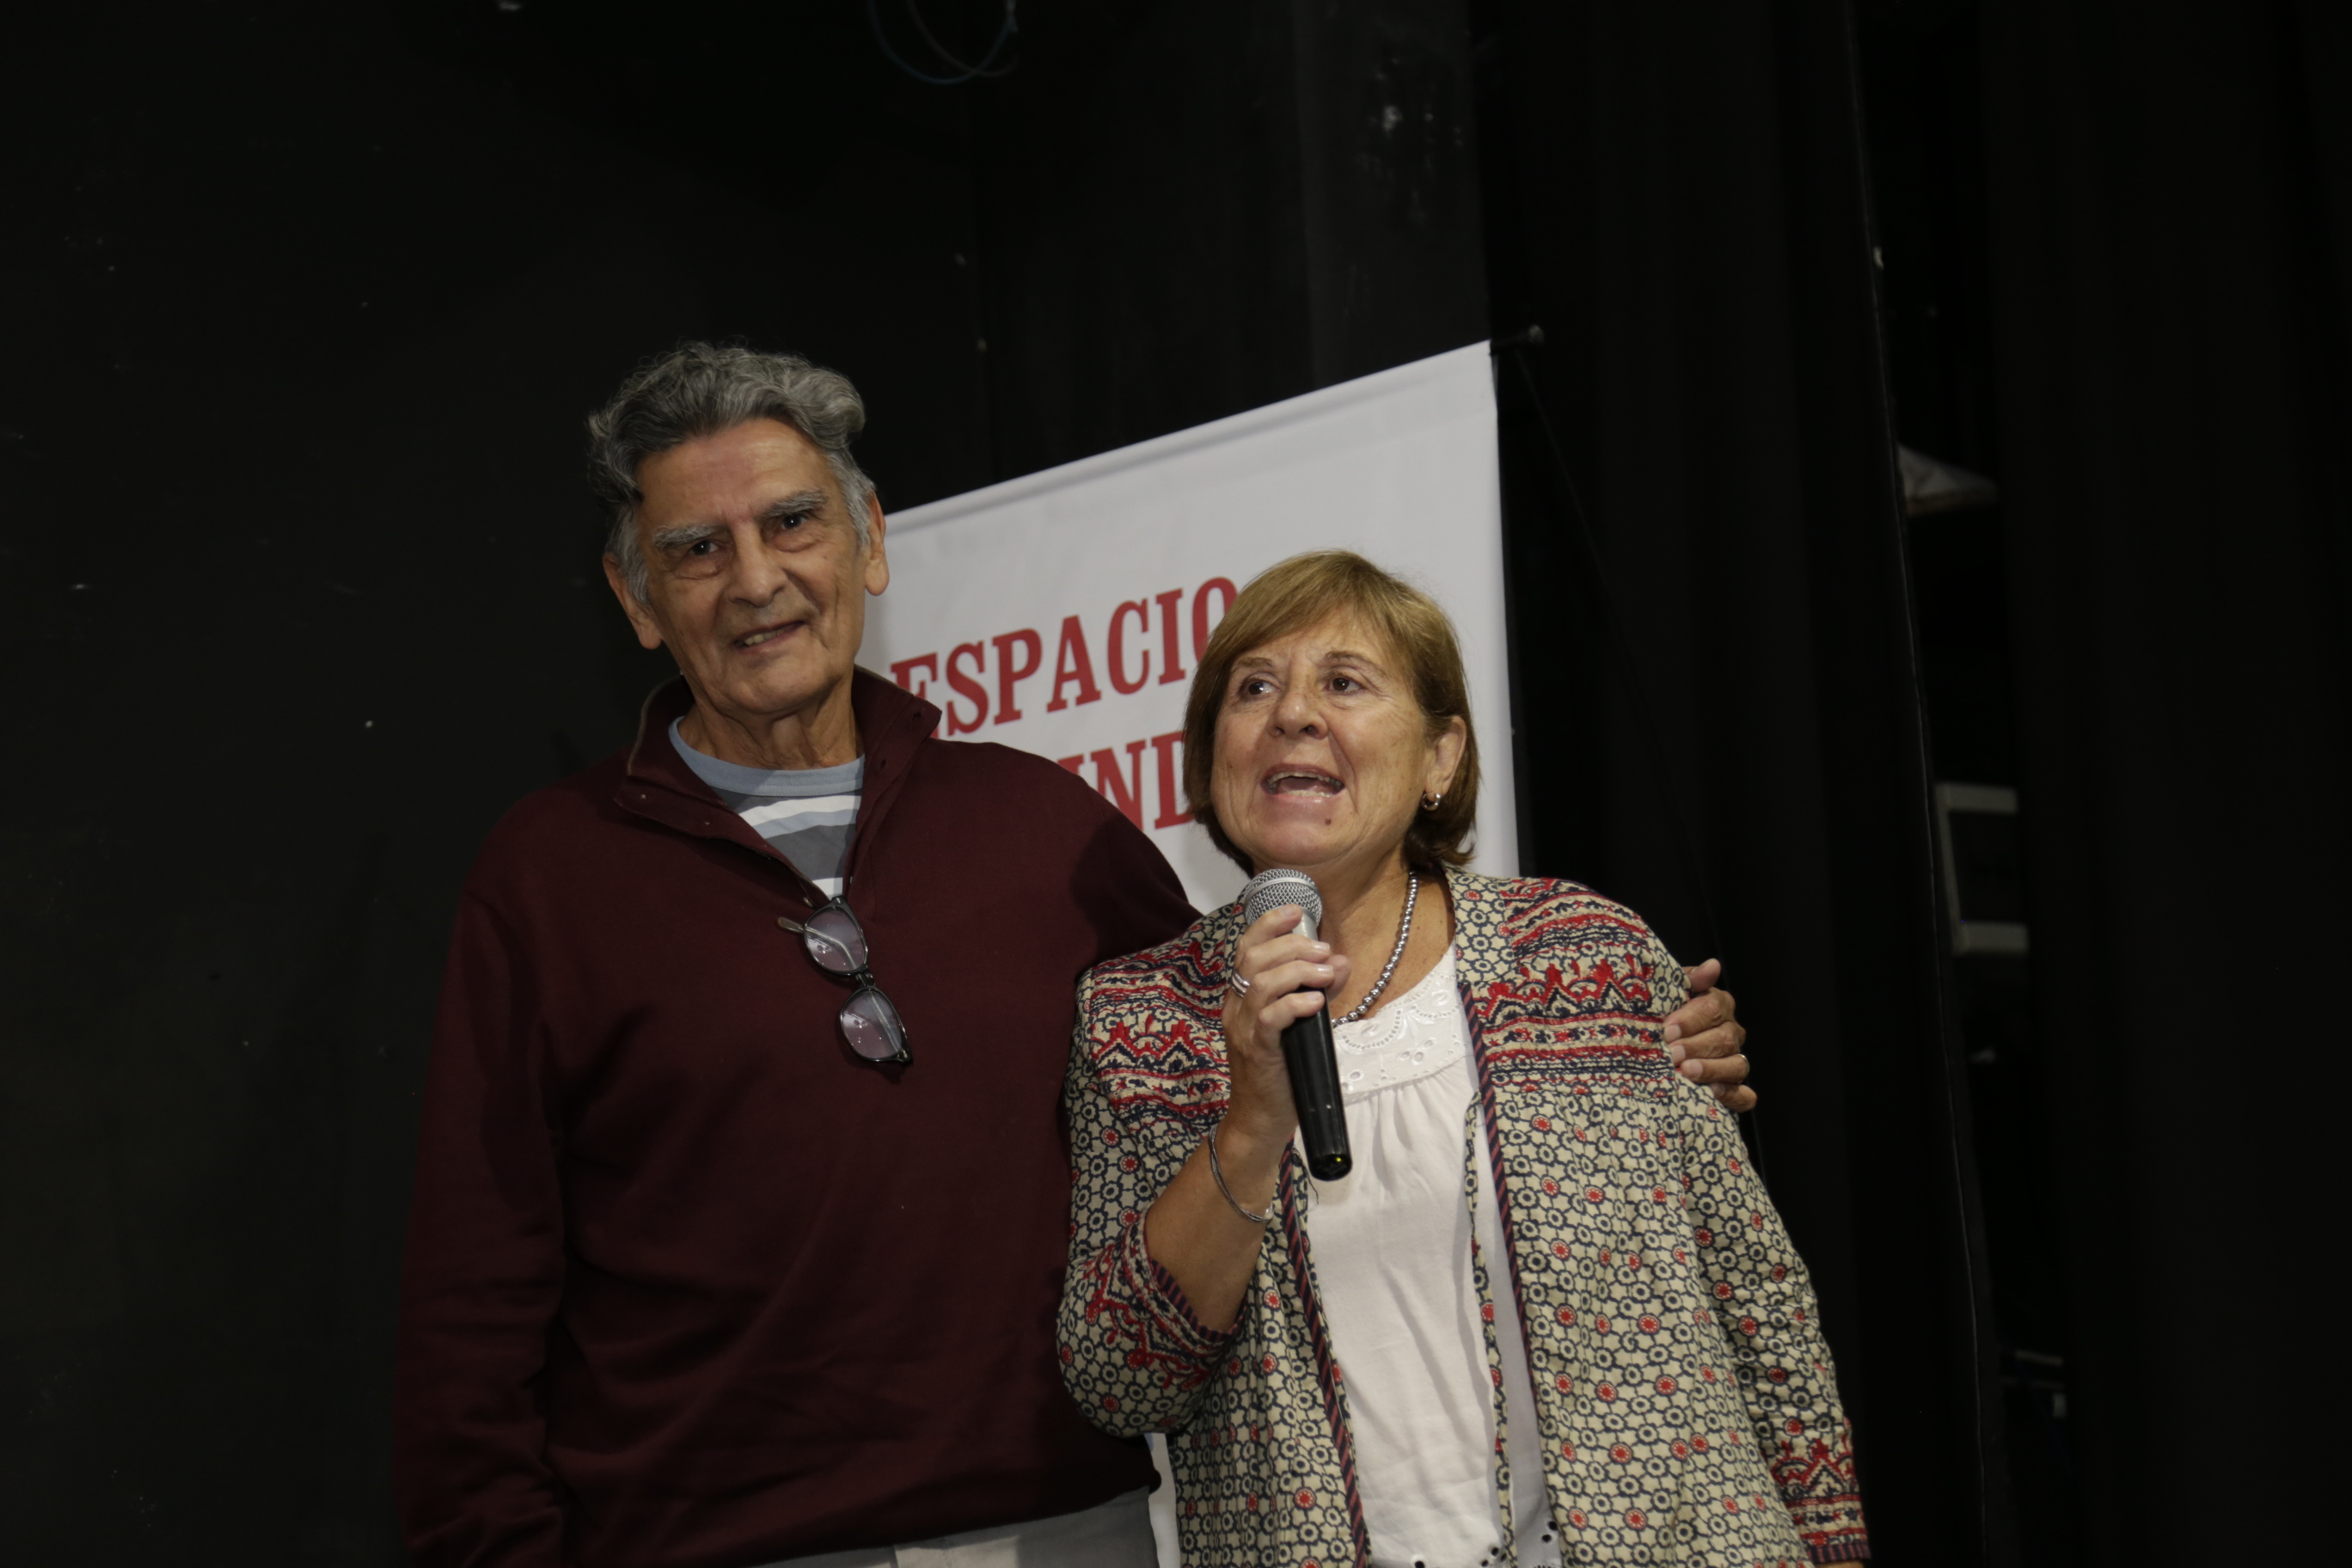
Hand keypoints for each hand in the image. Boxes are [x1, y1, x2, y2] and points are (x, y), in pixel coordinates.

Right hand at [1220, 904, 1353, 1150]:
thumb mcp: (1302, 1024)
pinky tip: (1317, 1002)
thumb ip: (1318, 991)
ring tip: (1326, 973)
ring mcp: (1243, 1029)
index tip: (1297, 911)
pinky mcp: (1257, 1051)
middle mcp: (1236, 1008)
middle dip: (1292, 946)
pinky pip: (1270, 1018)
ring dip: (1298, 971)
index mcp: (1242, 998)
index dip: (1268, 924)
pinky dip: (1295, 1004)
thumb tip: (1340, 960)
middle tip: (1323, 949)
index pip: (1246, 949)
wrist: (1260, 1120)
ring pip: (1261, 983)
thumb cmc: (1282, 1070)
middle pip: (1254, 959)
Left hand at [1664, 958, 1752, 1111]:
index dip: (1692, 1019)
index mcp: (1718, 1005)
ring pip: (1736, 1065)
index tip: (1668, 1029)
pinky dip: (1732, 1095)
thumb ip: (1690, 979)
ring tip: (1687, 1071)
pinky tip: (1713, 1092)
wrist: (1648, 1046)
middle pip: (1725, 1038)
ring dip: (1712, 1069)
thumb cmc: (1659, 1016)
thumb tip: (1713, 966)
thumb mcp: (1669, 994)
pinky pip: (1744, 1096)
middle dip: (1697, 1046)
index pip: (1714, 1008)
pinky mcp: (1733, 1089)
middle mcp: (1731, 1032)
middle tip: (1673, 1052)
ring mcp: (1734, 1061)